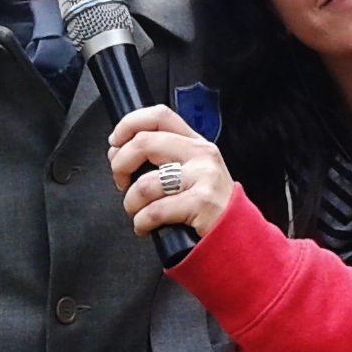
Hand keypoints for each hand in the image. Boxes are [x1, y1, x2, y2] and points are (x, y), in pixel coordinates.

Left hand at [107, 105, 236, 243]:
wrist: (236, 235)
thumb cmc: (208, 207)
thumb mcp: (191, 172)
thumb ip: (160, 158)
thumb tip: (118, 152)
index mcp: (195, 143)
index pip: (159, 116)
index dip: (130, 124)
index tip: (115, 141)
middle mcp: (201, 154)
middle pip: (145, 142)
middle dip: (121, 165)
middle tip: (121, 182)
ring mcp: (203, 177)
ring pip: (146, 183)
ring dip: (131, 202)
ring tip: (137, 212)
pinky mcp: (201, 203)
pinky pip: (155, 211)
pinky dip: (142, 222)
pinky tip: (146, 226)